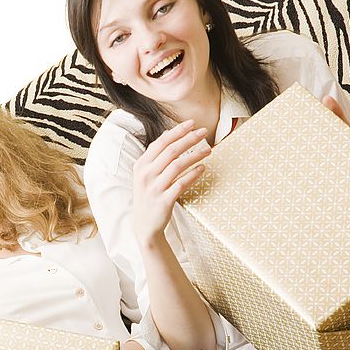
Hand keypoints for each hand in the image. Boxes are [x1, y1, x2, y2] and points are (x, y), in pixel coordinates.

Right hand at [132, 120, 210, 242]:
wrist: (144, 225)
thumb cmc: (148, 196)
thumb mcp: (145, 174)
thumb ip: (155, 155)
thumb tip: (168, 133)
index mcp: (141, 165)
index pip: (161, 143)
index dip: (177, 131)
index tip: (192, 123)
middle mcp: (146, 175)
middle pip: (171, 151)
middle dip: (189, 139)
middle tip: (204, 132)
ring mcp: (154, 188)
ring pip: (177, 166)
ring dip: (195, 156)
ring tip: (209, 150)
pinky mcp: (164, 200)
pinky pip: (182, 184)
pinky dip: (194, 175)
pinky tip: (203, 169)